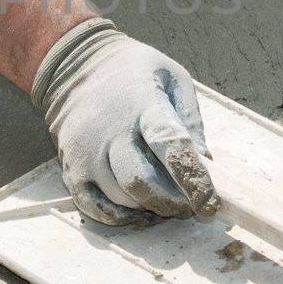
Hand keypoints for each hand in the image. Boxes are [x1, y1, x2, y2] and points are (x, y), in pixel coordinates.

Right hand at [32, 19, 219, 224]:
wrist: (73, 65)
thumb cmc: (133, 71)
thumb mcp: (172, 76)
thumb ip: (190, 119)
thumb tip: (205, 163)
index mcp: (142, 103)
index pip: (169, 144)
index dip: (193, 178)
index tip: (210, 203)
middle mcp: (110, 130)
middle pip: (141, 181)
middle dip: (172, 203)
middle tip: (190, 206)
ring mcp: (87, 152)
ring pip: (120, 198)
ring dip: (150, 209)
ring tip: (167, 202)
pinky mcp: (72, 168)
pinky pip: (95, 207)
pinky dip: (121, 218)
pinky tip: (139, 211)